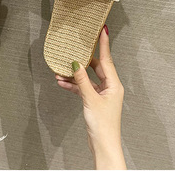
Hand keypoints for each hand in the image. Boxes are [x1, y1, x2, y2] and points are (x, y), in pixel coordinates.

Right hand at [56, 26, 126, 169]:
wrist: (103, 144)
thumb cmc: (103, 125)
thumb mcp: (90, 100)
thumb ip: (82, 81)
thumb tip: (76, 64)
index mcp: (114, 84)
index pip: (107, 60)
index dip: (103, 44)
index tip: (102, 30)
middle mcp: (110, 87)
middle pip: (96, 67)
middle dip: (83, 60)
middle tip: (75, 47)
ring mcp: (102, 94)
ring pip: (87, 78)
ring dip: (75, 74)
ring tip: (61, 68)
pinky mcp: (95, 101)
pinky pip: (84, 88)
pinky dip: (74, 85)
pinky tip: (62, 82)